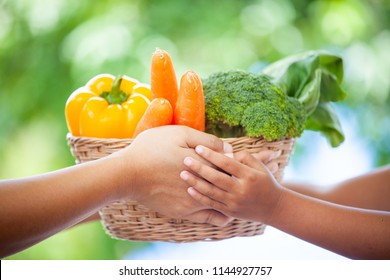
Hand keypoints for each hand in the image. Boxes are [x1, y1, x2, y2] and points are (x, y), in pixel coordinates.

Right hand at [116, 126, 233, 225]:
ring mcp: (193, 202)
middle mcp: (203, 184)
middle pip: (229, 184)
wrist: (126, 174)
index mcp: (204, 163)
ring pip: (223, 202)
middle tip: (238, 176)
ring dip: (229, 196)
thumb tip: (227, 148)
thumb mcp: (179, 134)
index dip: (235, 162)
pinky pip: (209, 218)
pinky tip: (223, 210)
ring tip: (233, 192)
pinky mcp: (182, 213)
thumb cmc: (151, 148)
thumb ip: (207, 140)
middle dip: (236, 180)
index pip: (231, 164)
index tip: (235, 160)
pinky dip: (220, 214)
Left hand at [180, 145, 282, 222]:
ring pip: (211, 192)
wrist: (273, 208)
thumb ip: (244, 157)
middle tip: (185, 159)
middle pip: (216, 177)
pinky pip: (212, 204)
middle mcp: (241, 190)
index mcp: (248, 176)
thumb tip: (226, 152)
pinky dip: (200, 197)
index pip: (227, 163)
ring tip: (183, 174)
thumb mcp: (259, 167)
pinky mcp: (229, 212)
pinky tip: (190, 189)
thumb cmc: (265, 182)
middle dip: (199, 168)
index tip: (198, 147)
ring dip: (195, 182)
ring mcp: (234, 202)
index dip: (212, 155)